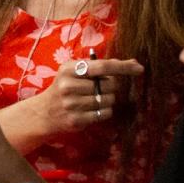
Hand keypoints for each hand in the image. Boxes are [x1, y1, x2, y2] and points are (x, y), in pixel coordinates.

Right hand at [20, 56, 140, 132]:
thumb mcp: (75, 71)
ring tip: (93, 99)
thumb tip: (134, 62)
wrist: (43, 112)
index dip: (123, 67)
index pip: (103, 66)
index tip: (140, 68)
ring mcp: (72, 104)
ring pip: (109, 100)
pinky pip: (105, 113)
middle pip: (110, 85)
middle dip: (110, 86)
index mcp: (69, 69)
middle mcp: (69, 85)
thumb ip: (100, 66)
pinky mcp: (76, 119)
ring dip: (107, 100)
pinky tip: (92, 109)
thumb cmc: (65, 87)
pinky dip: (104, 111)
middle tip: (98, 88)